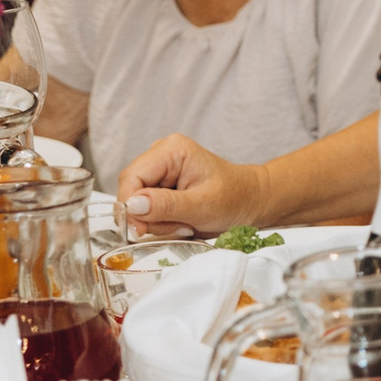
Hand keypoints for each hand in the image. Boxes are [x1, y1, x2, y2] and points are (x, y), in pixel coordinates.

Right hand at [118, 134, 265, 237]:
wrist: (250, 201)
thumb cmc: (234, 198)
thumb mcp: (202, 205)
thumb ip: (166, 205)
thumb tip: (133, 205)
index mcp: (171, 150)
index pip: (130, 178)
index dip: (130, 206)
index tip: (142, 230)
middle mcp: (160, 155)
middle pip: (131, 192)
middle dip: (150, 217)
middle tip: (180, 225)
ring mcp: (159, 171)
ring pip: (137, 205)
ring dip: (158, 222)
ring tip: (186, 222)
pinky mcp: (160, 187)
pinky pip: (146, 210)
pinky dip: (161, 222)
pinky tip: (182, 221)